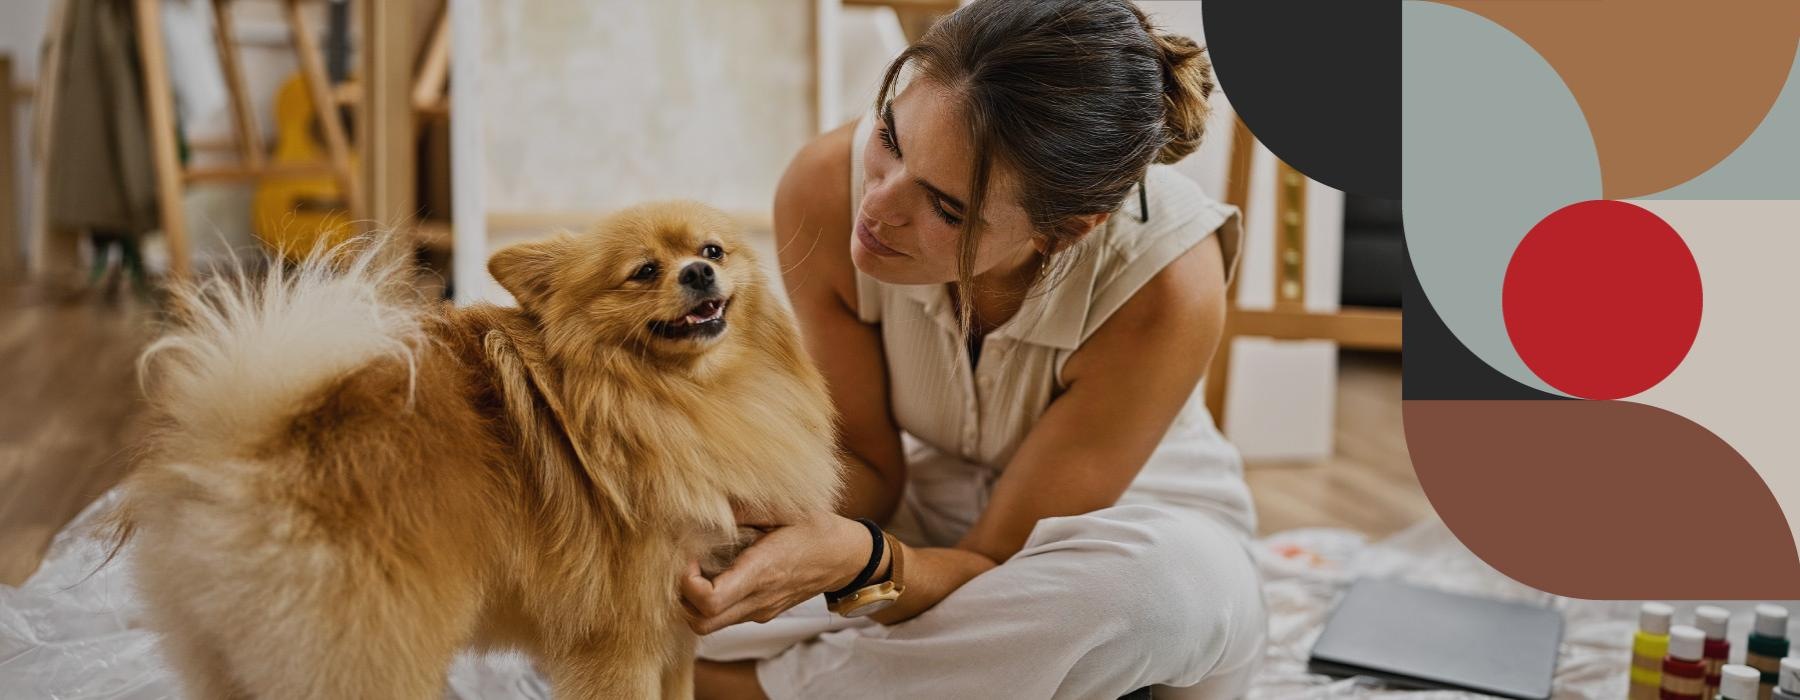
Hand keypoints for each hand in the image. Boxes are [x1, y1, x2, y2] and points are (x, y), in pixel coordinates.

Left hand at [680, 510, 871, 634]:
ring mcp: (760, 610)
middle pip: (701, 623)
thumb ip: (745, 507)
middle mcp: (759, 599)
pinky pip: (726, 617)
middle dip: (682, 597)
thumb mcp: (786, 507)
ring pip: (710, 624)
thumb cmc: (819, 529)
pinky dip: (711, 601)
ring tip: (701, 567)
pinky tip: (720, 571)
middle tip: (688, 565)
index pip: (709, 601)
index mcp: (762, 573)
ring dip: (694, 601)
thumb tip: (707, 506)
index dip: (687, 583)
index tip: (691, 558)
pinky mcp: (763, 612)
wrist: (849, 557)